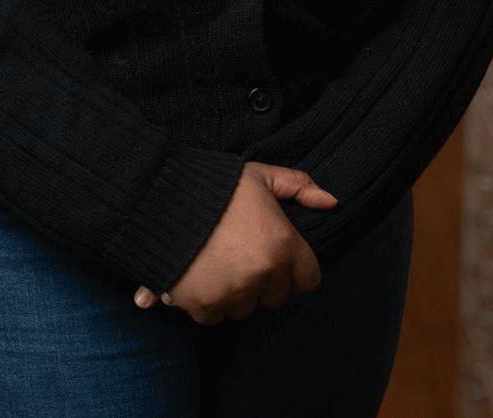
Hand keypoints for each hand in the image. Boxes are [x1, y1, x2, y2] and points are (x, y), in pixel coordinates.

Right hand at [133, 162, 336, 324]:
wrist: (160, 197)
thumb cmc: (215, 185)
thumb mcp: (260, 176)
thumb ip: (298, 185)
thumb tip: (331, 202)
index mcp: (283, 243)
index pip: (309, 280)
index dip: (293, 268)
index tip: (274, 255)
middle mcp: (263, 273)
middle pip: (276, 297)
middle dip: (263, 280)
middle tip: (240, 252)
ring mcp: (234, 292)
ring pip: (245, 309)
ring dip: (235, 292)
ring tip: (216, 260)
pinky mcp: (204, 305)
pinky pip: (215, 317)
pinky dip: (207, 301)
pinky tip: (198, 273)